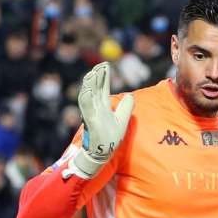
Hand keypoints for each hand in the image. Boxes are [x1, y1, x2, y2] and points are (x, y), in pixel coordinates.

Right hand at [64, 62, 133, 179]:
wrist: (103, 152)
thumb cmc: (111, 137)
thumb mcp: (122, 120)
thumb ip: (126, 107)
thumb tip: (131, 95)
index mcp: (102, 106)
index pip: (102, 87)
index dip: (104, 76)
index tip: (106, 65)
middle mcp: (95, 107)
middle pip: (94, 88)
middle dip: (96, 76)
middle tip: (100, 65)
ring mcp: (91, 114)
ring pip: (88, 95)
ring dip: (89, 84)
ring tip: (92, 73)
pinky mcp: (89, 121)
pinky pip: (86, 109)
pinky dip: (86, 99)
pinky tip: (88, 90)